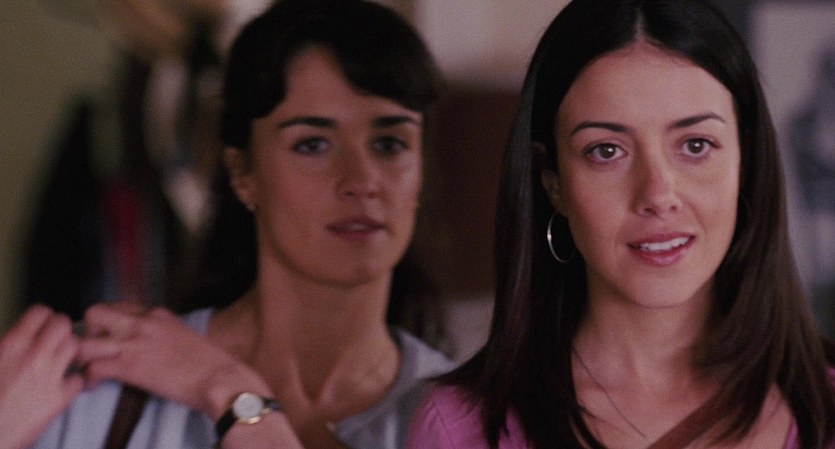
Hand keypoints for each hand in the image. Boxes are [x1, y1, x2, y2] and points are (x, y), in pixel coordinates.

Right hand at [0, 305, 83, 448]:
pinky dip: (73, 380)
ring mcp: (49, 377)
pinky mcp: (59, 399)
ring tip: (61, 358)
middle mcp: (33, 357)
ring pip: (76, 347)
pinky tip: (63, 383)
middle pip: (63, 325)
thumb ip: (9, 346)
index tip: (42, 323)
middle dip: (61, 329)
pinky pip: (78, 379)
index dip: (43, 316)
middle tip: (56, 338)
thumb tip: (22, 336)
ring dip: (70, 350)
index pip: (40, 312)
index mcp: (11, 346)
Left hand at [78, 303, 268, 418]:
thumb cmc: (211, 361)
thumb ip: (165, 332)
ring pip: (85, 340)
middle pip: (95, 312)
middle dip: (89, 331)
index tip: (111, 337)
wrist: (219, 376)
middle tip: (96, 349)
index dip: (110, 322)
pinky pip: (92, 367)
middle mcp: (142, 322)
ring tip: (88, 367)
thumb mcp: (186, 334)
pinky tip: (94, 385)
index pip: (120, 307)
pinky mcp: (129, 367)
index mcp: (158, 313)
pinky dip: (88, 378)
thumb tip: (155, 343)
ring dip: (82, 355)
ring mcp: (134, 343)